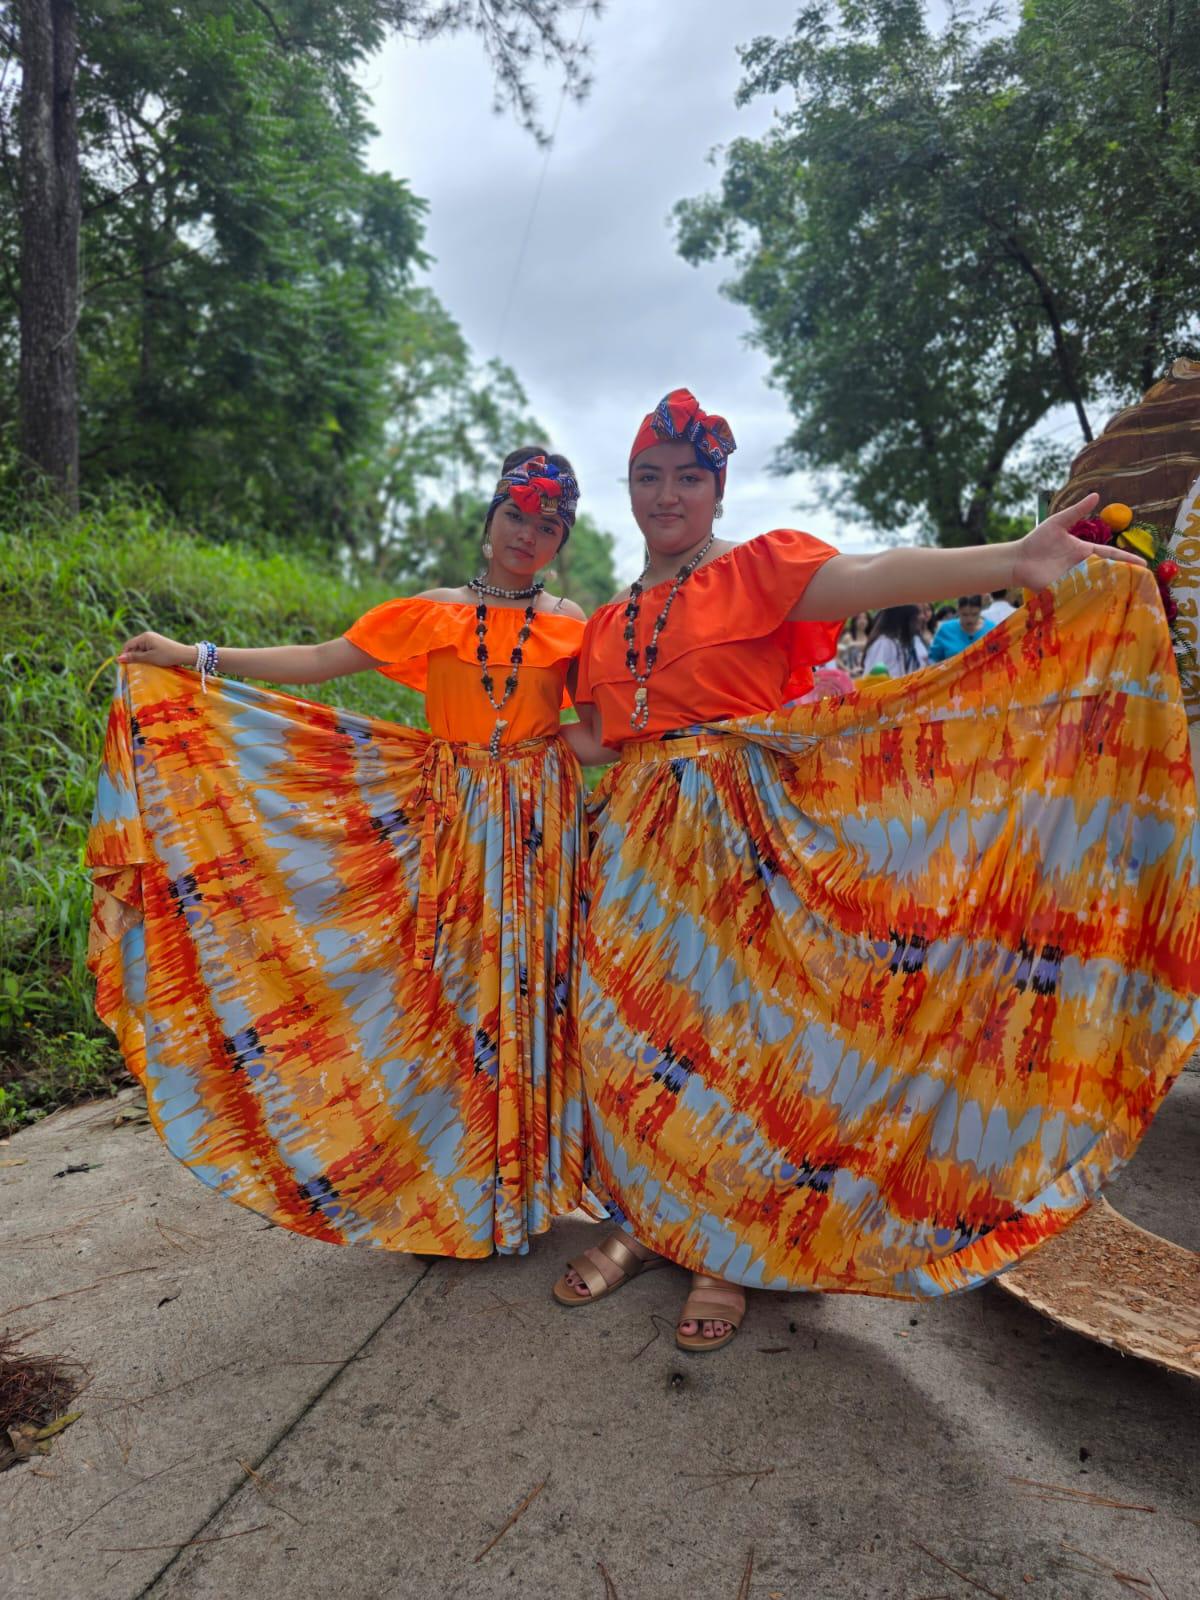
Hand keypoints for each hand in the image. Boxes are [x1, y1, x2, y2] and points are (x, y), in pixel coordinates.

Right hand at [118, 631, 192, 667]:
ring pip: (140, 649)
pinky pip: (146, 649)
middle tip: (133, 668)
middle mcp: (147, 636)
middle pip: (134, 646)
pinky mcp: (157, 643)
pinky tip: (149, 662)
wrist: (184, 654)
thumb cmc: (167, 656)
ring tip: (143, 666)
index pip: (128, 645)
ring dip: (139, 657)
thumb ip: (134, 658)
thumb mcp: (149, 658)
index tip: (124, 666)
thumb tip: (118, 658)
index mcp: (144, 637)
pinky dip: (145, 656)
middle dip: (132, 656)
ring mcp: (152, 639)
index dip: (124, 655)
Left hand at [1012, 494, 1145, 592]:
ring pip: (1096, 585)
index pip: (1110, 555)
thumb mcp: (1059, 522)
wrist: (1017, 558)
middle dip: (1124, 578)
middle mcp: (1082, 567)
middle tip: (1143, 583)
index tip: (1143, 564)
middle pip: (1107, 572)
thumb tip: (1096, 495)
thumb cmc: (1037, 540)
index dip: (1126, 559)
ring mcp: (1073, 580)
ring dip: (1110, 589)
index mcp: (1084, 551)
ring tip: (1129, 595)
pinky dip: (1090, 599)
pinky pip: (1079, 595)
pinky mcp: (1062, 590)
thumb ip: (1077, 511)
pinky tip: (1103, 604)